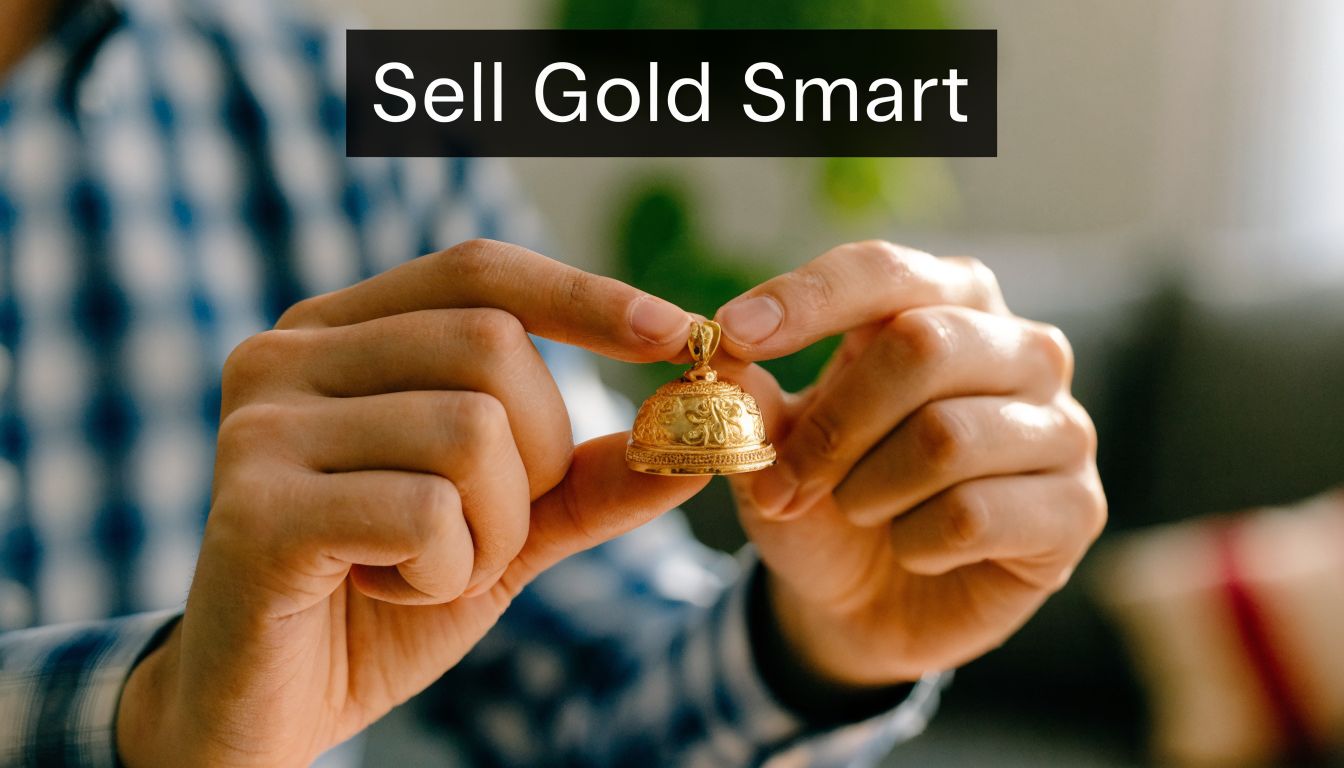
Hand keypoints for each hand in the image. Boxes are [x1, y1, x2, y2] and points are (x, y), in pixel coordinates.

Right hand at [116, 240, 707, 766]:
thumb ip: (584, 482)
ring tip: (426, 569)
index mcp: (338, 334)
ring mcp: (262, 425)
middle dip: (537, 457)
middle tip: (483, 530)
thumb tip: (689, 442)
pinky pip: (427, 512)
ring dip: (493, 531)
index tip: (676, 332)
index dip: (584, 294)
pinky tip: (385, 590)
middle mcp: (287, 355)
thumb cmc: (379, 603)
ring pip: (473, 431)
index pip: (479, 272)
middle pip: (494, 347)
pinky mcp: (256, 507)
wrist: (265, 709)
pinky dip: (445, 571)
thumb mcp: (503, 532)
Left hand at [713, 241, 1105, 686]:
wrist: (863, 604)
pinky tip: (915, 550)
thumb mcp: (771, 447)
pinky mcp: (1078, 508)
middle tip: (783, 483)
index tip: (731, 332)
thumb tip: (721, 348)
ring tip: (859, 512)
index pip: (885, 271)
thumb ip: (749, 394)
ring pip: (945, 438)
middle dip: (833, 425)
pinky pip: (974, 515)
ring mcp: (1062, 426)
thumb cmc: (824, 502)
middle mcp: (1022, 348)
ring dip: (869, 490)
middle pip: (921, 347)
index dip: (807, 297)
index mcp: (948, 302)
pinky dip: (916, 543)